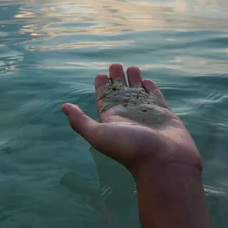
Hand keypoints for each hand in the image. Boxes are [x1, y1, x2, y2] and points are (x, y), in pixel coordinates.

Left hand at [62, 64, 201, 177]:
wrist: (164, 162)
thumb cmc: (130, 149)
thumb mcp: (99, 135)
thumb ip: (80, 121)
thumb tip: (63, 107)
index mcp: (112, 119)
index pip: (104, 99)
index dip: (101, 87)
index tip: (100, 75)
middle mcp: (128, 116)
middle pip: (120, 92)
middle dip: (117, 78)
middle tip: (115, 65)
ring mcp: (146, 114)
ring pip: (138, 92)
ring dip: (134, 79)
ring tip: (131, 67)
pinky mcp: (164, 114)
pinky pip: (155, 97)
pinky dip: (151, 88)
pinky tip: (147, 80)